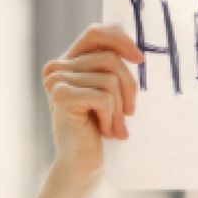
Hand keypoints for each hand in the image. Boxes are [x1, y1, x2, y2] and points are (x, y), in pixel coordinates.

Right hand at [41, 24, 143, 183]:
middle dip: (129, 88)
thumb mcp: (109, 94)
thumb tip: (137, 51)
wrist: (83, 165)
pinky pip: (104, 96)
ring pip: (110, 79)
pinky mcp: (61, 96)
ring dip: (119, 109)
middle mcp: (58, 66)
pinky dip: (111, 117)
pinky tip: (105, 132)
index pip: (97, 33)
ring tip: (114, 128)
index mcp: (68, 62)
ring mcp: (57, 80)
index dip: (121, 40)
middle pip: (110, 58)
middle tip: (129, 114)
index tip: (140, 60)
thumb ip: (113, 69)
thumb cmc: (99, 131)